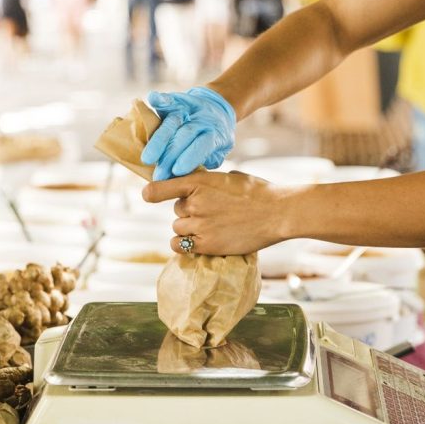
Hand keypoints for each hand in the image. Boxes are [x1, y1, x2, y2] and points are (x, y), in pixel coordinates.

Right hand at [141, 87, 236, 180]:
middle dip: (170, 156)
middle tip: (159, 175)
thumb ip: (211, 159)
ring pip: (172, 123)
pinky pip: (168, 100)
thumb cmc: (214, 137)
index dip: (190, 157)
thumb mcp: (221, 150)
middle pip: (183, 136)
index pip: (203, 145)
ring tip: (147, 158)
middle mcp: (200, 121)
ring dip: (159, 140)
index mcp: (215, 134)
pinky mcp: (177, 102)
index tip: (177, 171)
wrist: (217, 109)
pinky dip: (160, 99)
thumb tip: (196, 172)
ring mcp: (187, 111)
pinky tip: (152, 98)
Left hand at [142, 171, 291, 255]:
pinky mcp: (206, 245)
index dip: (152, 193)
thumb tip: (193, 190)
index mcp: (199, 182)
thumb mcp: (227, 178)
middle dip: (188, 210)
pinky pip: (179, 246)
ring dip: (189, 227)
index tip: (147, 196)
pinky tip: (197, 241)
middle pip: (176, 210)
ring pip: (178, 227)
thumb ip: (206, 183)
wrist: (277, 212)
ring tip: (212, 226)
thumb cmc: (257, 192)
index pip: (161, 188)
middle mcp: (195, 204)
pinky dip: (184, 244)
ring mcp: (200, 225)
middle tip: (211, 211)